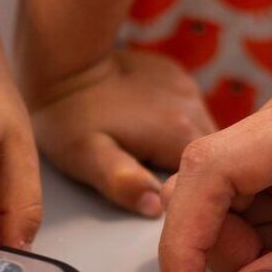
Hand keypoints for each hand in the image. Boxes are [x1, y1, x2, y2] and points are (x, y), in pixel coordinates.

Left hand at [30, 50, 215, 216]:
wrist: (62, 63)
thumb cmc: (69, 118)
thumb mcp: (87, 158)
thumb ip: (123, 183)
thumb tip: (156, 207)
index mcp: (179, 133)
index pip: (208, 180)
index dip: (190, 196)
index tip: (166, 204)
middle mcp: (192, 107)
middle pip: (209, 157)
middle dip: (192, 174)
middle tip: (155, 184)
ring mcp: (185, 89)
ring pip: (201, 133)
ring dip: (184, 150)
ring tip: (151, 160)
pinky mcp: (174, 77)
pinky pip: (187, 111)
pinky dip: (174, 125)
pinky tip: (147, 131)